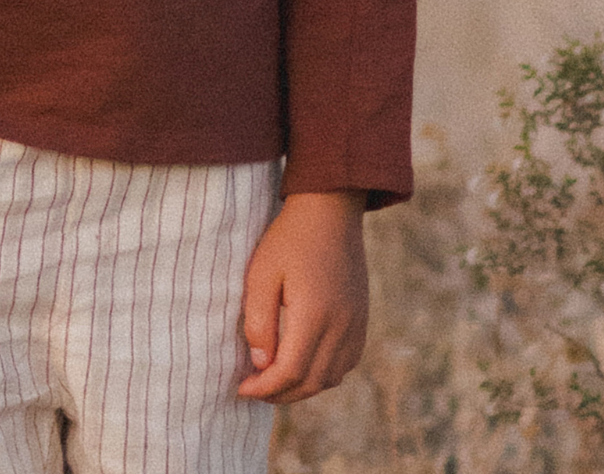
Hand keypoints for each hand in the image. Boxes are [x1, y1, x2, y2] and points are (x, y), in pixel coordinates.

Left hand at [236, 190, 368, 403]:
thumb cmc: (290, 237)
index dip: (264, 388)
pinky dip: (324, 374)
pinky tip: (304, 365)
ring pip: (331, 377)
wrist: (331, 209)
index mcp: (315, 315)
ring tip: (275, 381)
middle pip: (312, 382)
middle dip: (280, 394)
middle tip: (255, 390)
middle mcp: (341, 326)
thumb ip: (259, 320)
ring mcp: (356, 323)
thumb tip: (261, 363)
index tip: (242, 388)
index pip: (290, 372)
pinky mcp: (362, 318)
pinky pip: (346, 362)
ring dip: (303, 387)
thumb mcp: (262, 272)